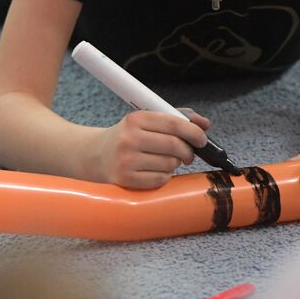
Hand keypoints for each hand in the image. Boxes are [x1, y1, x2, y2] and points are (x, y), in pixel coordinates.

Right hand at [87, 109, 209, 188]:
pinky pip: (160, 179)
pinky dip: (164, 176)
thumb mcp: (145, 122)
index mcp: (136, 119)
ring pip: (170, 164)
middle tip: (188, 154)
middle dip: (188, 152)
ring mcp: (126, 160)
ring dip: (174, 165)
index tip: (202, 139)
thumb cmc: (127, 138)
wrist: (94, 156)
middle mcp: (129, 138)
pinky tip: (155, 171)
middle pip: (175, 146)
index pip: (174, 123)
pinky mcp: (125, 179)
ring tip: (164, 161)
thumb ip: (177, 119)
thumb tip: (205, 124)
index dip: (194, 132)